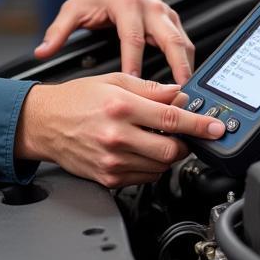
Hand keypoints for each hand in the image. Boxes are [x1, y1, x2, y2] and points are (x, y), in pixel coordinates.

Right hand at [15, 74, 226, 187]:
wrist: (43, 123)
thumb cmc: (75, 100)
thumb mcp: (113, 81)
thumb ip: (150, 88)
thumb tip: (179, 93)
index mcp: (121, 107)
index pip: (172, 119)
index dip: (199, 125)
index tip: (216, 128)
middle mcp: (117, 136)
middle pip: (171, 151)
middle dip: (184, 144)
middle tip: (182, 135)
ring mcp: (112, 161)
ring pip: (160, 168)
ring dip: (166, 156)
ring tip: (153, 140)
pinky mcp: (108, 178)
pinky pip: (144, 179)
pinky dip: (150, 167)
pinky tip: (139, 152)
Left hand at [34, 0, 194, 83]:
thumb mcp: (73, 8)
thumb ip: (58, 31)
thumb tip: (41, 52)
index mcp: (126, 6)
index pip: (132, 39)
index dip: (133, 64)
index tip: (133, 85)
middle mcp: (150, 8)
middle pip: (171, 40)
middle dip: (178, 67)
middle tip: (178, 93)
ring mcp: (166, 14)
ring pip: (183, 42)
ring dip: (188, 67)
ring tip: (186, 93)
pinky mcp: (173, 19)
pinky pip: (186, 42)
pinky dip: (188, 62)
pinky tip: (186, 81)